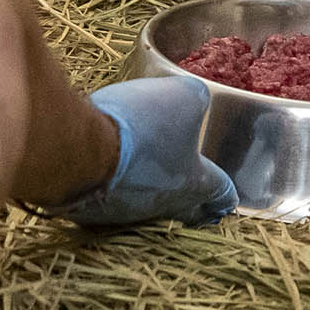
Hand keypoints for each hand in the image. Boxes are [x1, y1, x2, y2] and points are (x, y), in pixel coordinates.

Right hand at [52, 76, 238, 228]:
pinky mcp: (93, 211)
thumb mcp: (182, 97)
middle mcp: (163, 204)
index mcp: (193, 183)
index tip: (228, 199)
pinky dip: (112, 189)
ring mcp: (127, 212)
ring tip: (144, 178)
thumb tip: (196, 98)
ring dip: (147, 192)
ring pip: (144, 205)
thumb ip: (195, 97)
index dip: (227, 192)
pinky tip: (105, 176)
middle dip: (191, 204)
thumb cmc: (141, 128)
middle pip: (184, 208)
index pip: (221, 192)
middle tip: (194, 203)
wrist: (80, 150)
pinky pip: (109, 200)